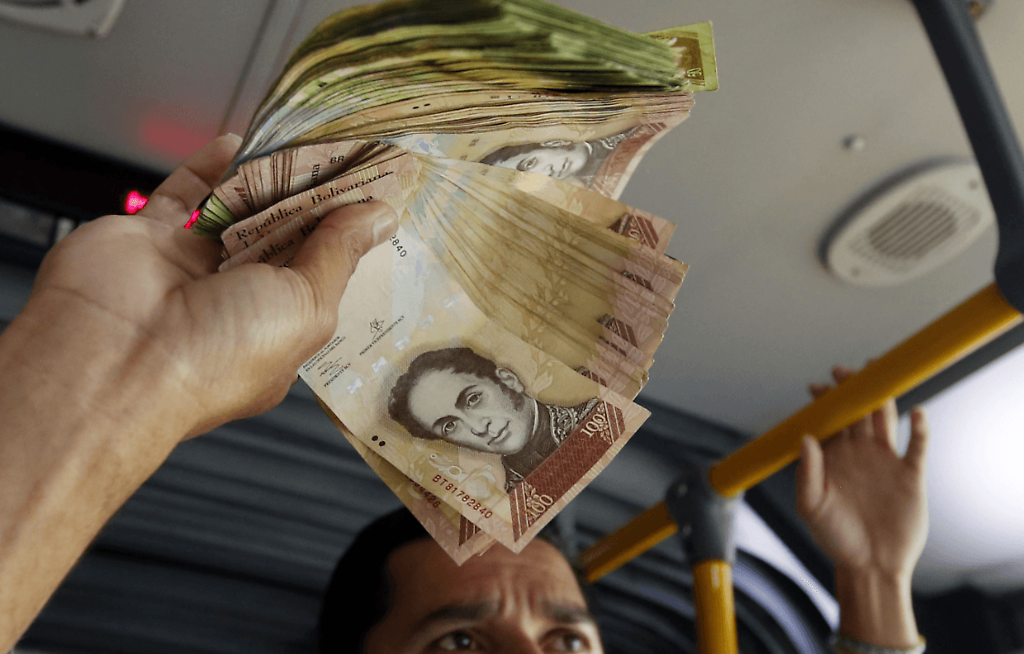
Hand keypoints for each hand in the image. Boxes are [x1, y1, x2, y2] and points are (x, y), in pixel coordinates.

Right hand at [27, 134, 398, 437]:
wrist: (113, 358)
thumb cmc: (213, 358)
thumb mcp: (306, 307)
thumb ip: (338, 255)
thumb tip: (377, 219)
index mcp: (281, 332)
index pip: (324, 275)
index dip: (347, 237)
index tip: (374, 195)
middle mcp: (237, 303)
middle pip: (284, 237)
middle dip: (312, 202)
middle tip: (344, 158)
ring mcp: (192, 269)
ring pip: (239, 211)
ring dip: (267, 180)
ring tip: (302, 145)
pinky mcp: (151, 239)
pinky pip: (185, 194)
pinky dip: (211, 167)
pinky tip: (240, 144)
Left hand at [796, 366, 929, 580]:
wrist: (869, 565)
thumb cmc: (836, 537)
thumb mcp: (811, 506)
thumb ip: (807, 472)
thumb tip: (806, 437)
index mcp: (834, 457)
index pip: (829, 420)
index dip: (824, 402)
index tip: (817, 387)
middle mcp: (860, 453)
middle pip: (857, 412)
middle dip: (852, 389)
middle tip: (845, 371)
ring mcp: (886, 461)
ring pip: (885, 420)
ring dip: (882, 398)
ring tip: (878, 376)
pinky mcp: (911, 475)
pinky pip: (918, 446)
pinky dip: (920, 428)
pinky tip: (917, 414)